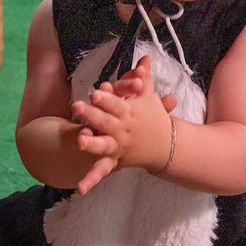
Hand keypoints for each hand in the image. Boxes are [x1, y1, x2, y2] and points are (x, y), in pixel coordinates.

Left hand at [69, 55, 175, 194]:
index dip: (107, 98)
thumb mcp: (148, 97)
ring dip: (92, 143)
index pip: (117, 104)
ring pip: (103, 146)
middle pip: (106, 121)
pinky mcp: (114, 161)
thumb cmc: (152, 117)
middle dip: (92, 114)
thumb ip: (143, 77)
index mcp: (129, 114)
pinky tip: (79, 188)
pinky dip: (91, 180)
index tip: (97, 90)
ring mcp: (118, 147)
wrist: (166, 147)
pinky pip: (101, 171)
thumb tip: (146, 56)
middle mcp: (123, 131)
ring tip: (80, 140)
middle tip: (78, 106)